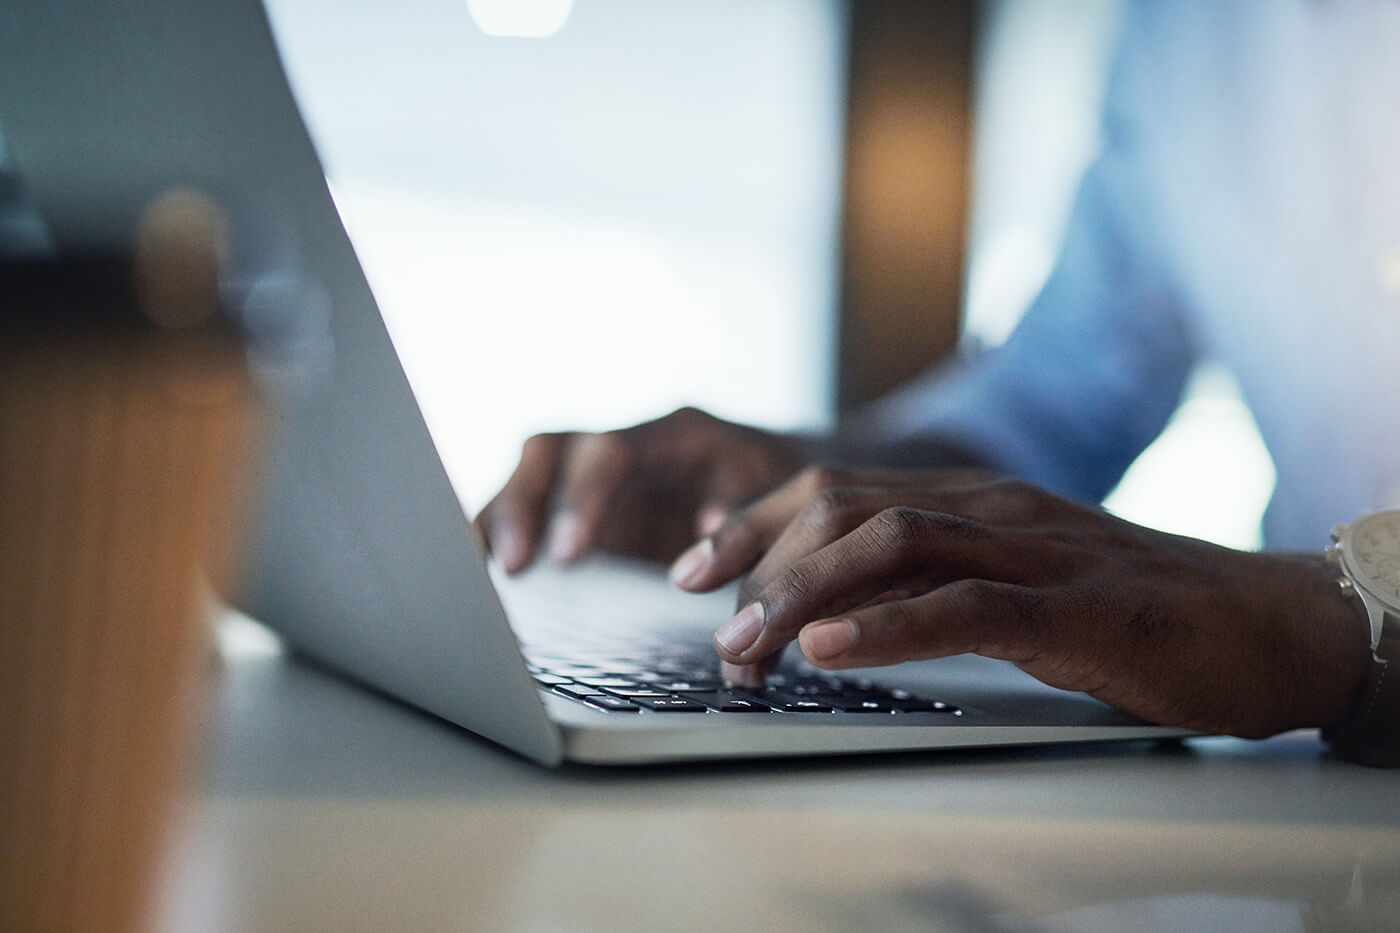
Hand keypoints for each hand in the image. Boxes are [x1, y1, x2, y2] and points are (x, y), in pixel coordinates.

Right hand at [475, 407, 805, 573]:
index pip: (613, 452)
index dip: (585, 498)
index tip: (570, 553)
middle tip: (520, 565)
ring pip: (529, 476)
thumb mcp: (785, 499)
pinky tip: (478, 575)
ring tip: (488, 574)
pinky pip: (527, 510)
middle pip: (553, 452)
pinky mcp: (581, 509)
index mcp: (677, 435)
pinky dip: (498, 534)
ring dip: (503, 520)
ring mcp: (597, 476)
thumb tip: (706, 533)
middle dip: (527, 505)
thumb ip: (749, 518)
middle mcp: (626, 445)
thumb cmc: (789, 492)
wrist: (795, 484)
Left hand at [671, 468, 1370, 737]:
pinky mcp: (1077, 603)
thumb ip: (927, 582)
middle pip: (844, 507)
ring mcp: (1034, 547)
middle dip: (758, 558)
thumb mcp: (1008, 585)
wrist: (1260, 622)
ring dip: (804, 593)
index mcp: (969, 499)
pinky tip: (831, 649)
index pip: (835, 489)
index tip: (690, 565)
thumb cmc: (1124, 610)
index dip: (753, 521)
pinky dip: (888, 626)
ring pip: (892, 546)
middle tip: (700, 612)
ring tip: (743, 642)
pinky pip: (966, 605)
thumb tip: (830, 611)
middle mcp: (990, 506)